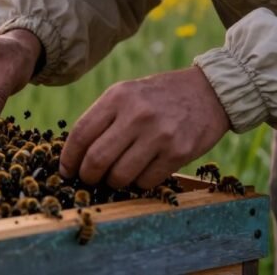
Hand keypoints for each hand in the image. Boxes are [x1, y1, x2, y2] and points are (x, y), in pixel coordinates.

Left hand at [59, 66, 230, 188]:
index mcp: (117, 96)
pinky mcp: (178, 152)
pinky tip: (141, 173)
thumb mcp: (127, 93)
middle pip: (96, 159)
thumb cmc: (159, 96)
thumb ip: (103, 118)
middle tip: (89, 179)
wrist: (209, 92)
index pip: (81, 134)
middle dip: (88, 176)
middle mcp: (136, 114)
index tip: (66, 170)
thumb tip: (76, 153)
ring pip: (120, 175)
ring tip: (116, 176)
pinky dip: (138, 184)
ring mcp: (159, 134)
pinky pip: (146, 181)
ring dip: (114, 182)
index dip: (68, 158)